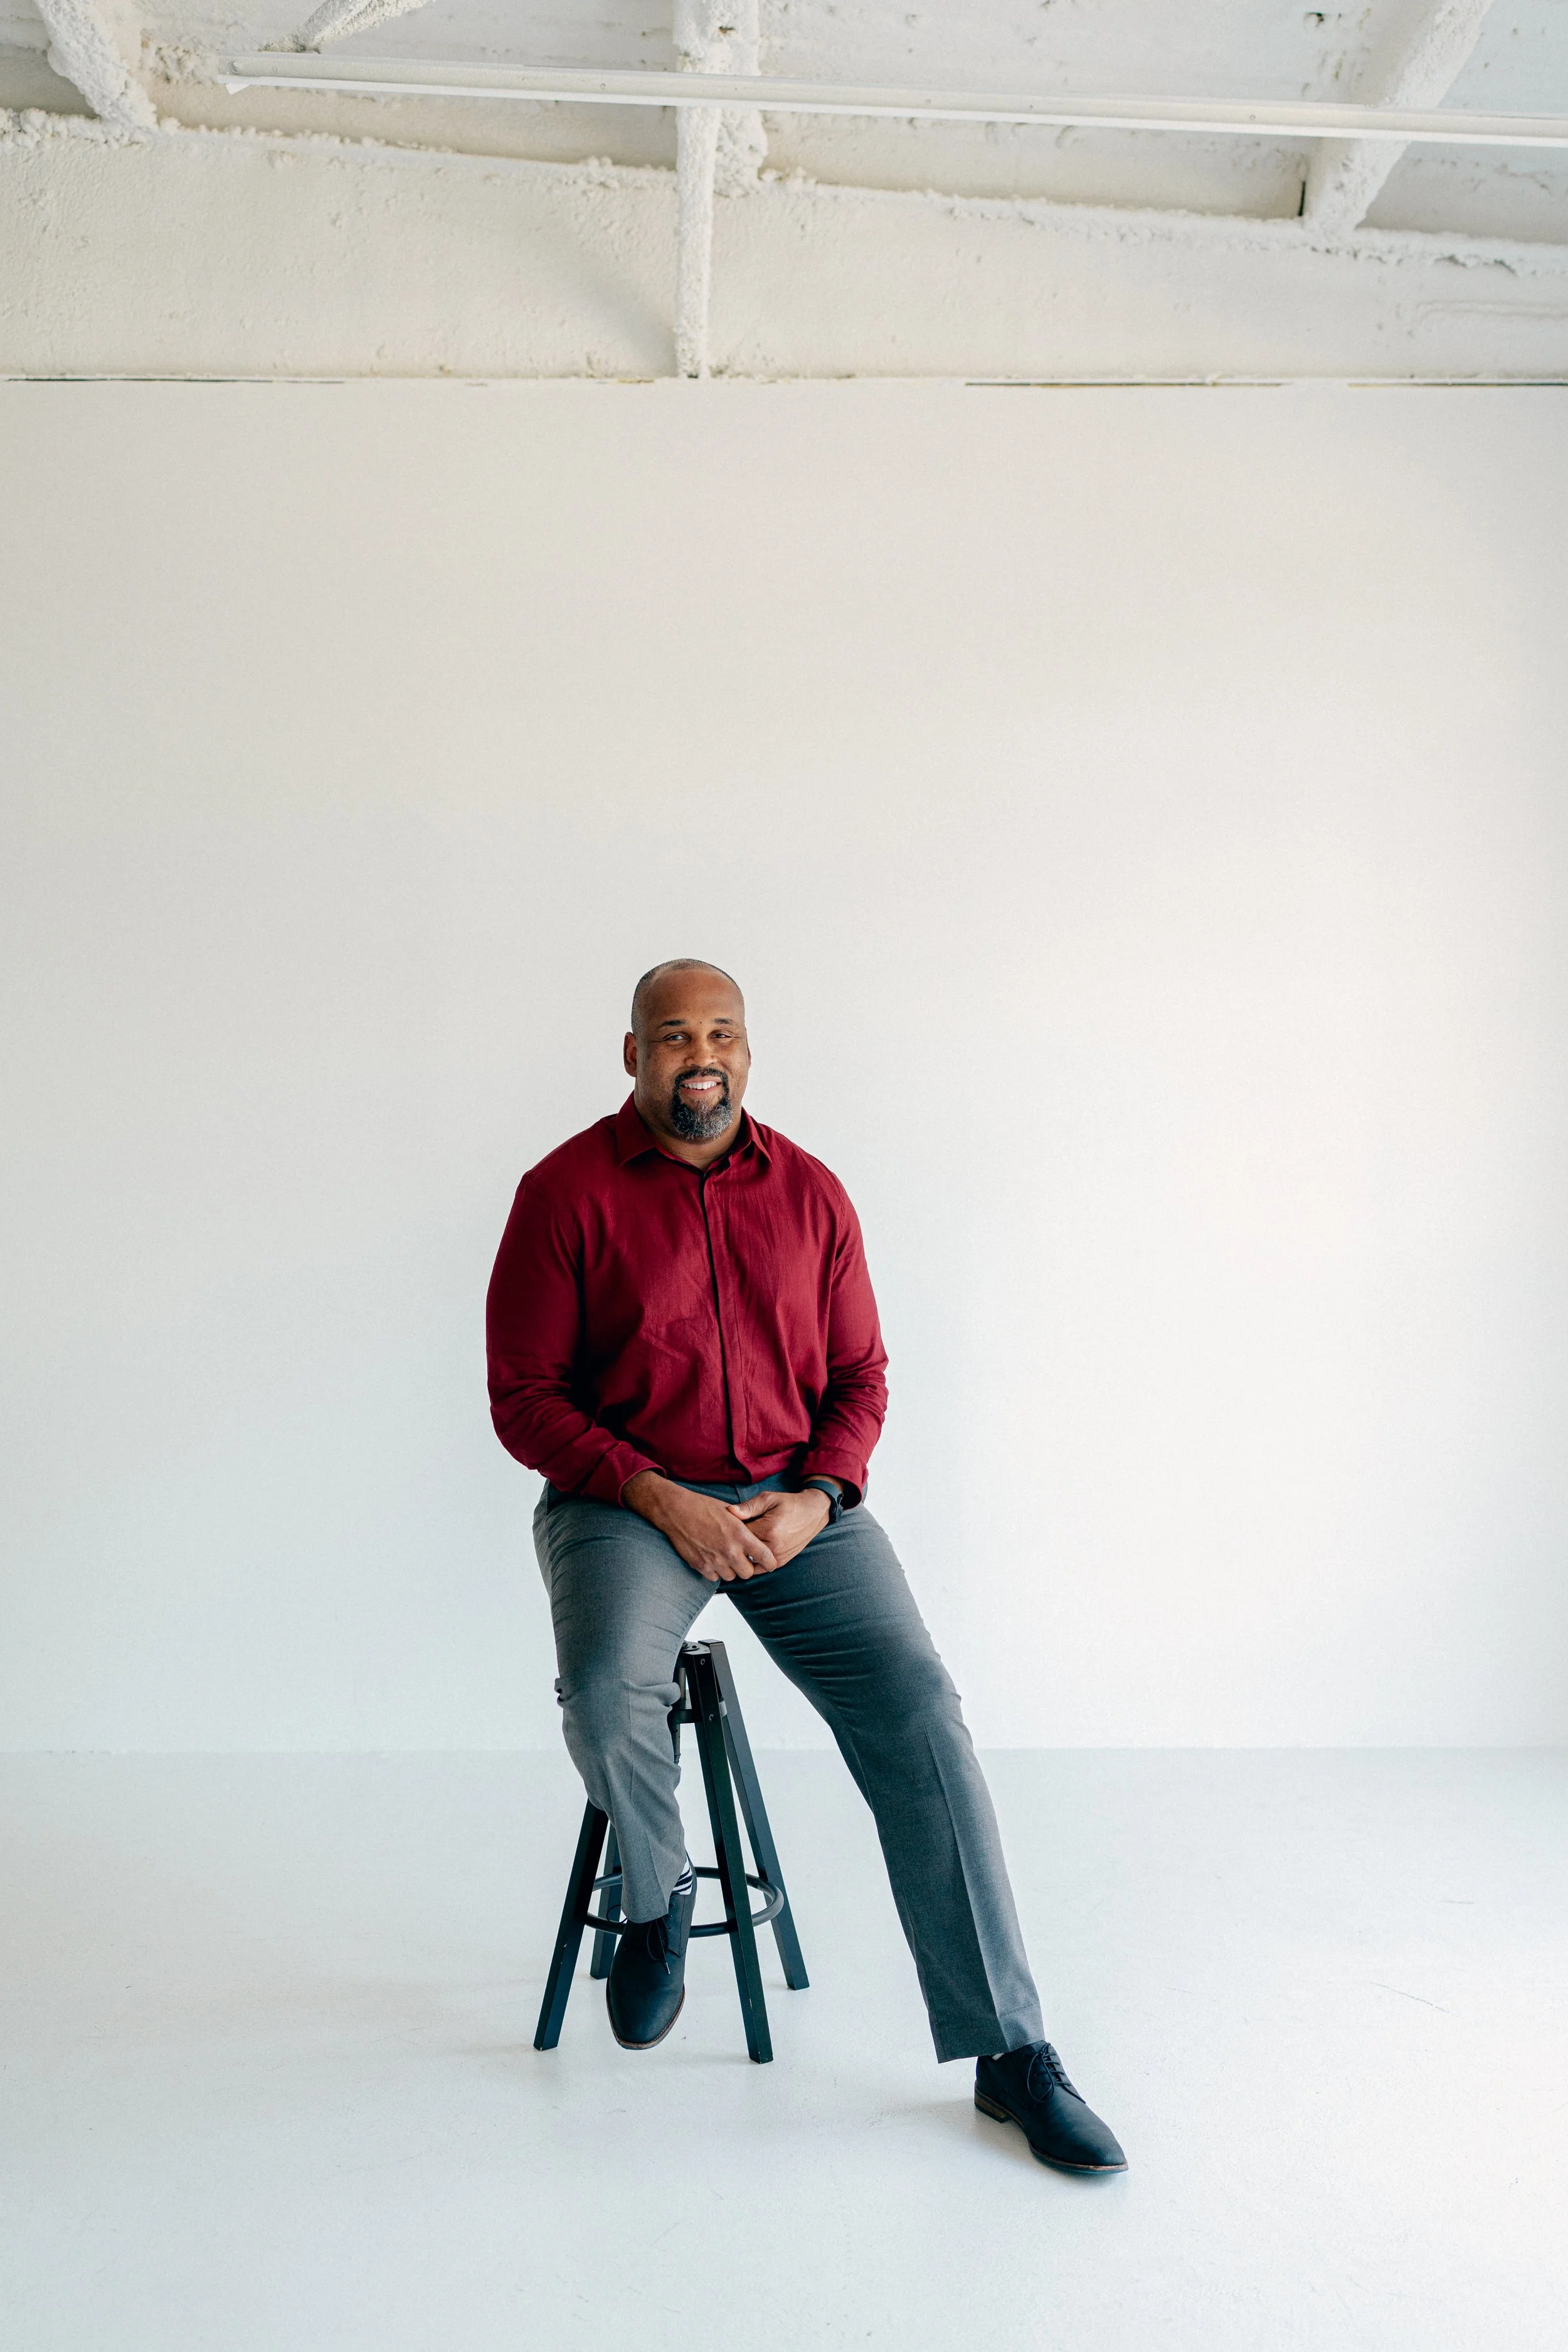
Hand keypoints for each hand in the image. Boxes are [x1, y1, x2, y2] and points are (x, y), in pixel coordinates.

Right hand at [622, 1472, 779, 1583]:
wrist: (677, 1511)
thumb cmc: (703, 1507)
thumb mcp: (730, 1512)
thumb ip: (745, 1527)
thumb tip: (756, 1538)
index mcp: (741, 1535)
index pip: (765, 1558)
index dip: (769, 1562)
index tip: (767, 1561)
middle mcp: (729, 1551)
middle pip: (748, 1573)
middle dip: (747, 1567)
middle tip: (742, 1558)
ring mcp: (714, 1560)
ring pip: (731, 1577)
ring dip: (730, 1569)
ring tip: (725, 1556)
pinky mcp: (700, 1566)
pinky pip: (714, 1578)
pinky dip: (715, 1571)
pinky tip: (712, 1558)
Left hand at [725, 1486, 831, 1569]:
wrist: (813, 1513)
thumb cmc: (790, 1504)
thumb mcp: (769, 1498)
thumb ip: (748, 1506)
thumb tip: (729, 1511)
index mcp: (768, 1530)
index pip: (739, 1535)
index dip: (731, 1530)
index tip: (728, 1524)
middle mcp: (774, 1547)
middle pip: (743, 1550)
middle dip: (736, 1544)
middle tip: (732, 1535)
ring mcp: (778, 1557)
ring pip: (749, 1561)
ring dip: (743, 1554)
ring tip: (740, 1543)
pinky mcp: (781, 1562)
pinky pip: (759, 1567)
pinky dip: (752, 1561)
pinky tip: (749, 1551)